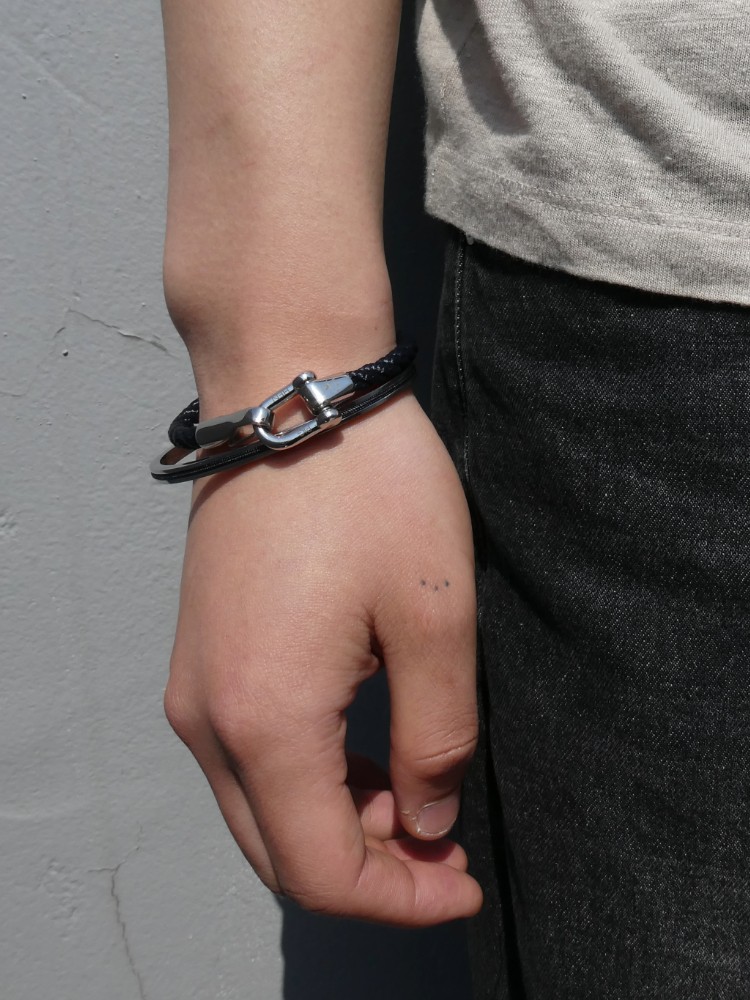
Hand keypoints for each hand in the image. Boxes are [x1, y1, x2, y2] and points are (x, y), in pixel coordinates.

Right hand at [163, 392, 481, 925]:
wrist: (289, 388)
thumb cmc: (369, 486)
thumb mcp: (436, 615)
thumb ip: (435, 737)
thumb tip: (421, 819)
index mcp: (266, 717)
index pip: (320, 869)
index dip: (397, 898)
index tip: (461, 882)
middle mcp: (208, 717)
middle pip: (278, 854)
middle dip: (366, 873)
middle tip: (443, 849)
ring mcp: (193, 684)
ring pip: (258, 810)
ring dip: (335, 826)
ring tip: (413, 796)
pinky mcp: (200, 655)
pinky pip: (245, 756)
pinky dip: (304, 781)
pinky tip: (361, 750)